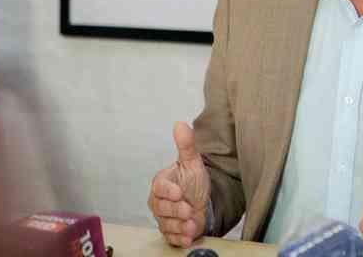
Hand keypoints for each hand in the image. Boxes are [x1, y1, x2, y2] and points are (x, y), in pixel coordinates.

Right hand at [148, 121, 211, 246]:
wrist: (203, 202)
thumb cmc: (194, 182)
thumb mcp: (192, 162)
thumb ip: (186, 145)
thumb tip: (180, 124)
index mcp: (161, 184)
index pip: (159, 187)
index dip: (168, 191)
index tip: (179, 192)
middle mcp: (159, 202)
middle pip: (162, 208)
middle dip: (176, 210)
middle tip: (188, 210)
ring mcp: (164, 218)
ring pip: (167, 225)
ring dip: (180, 226)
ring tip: (191, 224)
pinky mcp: (171, 232)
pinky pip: (171, 238)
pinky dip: (180, 239)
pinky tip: (189, 236)